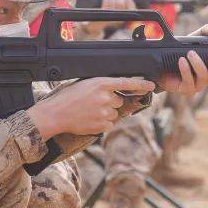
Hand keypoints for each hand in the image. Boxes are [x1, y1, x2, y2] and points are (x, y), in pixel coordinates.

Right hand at [28, 77, 155, 138]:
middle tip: (93, 104)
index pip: (126, 82)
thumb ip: (101, 87)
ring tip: (88, 112)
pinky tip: (89, 120)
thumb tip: (114, 92)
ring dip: (105, 114)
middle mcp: (105, 97)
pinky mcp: (102, 125)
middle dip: (110, 102)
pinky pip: (109, 125)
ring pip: (114, 114)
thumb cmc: (67, 98)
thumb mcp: (84, 84)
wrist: (55, 114)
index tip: (151, 85)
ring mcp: (104, 112)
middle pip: (118, 101)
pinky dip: (102, 124)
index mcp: (101, 83)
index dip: (141, 84)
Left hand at [156, 24, 207, 92]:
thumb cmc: (183, 51)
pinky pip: (189, 81)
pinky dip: (186, 70)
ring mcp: (197, 85)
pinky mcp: (185, 89)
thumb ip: (206, 31)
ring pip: (204, 78)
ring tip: (190, 53)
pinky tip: (181, 60)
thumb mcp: (195, 38)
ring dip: (198, 64)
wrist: (162, 62)